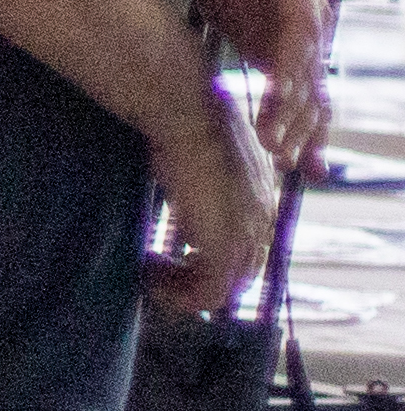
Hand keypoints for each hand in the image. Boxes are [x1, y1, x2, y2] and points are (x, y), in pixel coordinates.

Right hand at [151, 87, 284, 322]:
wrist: (189, 116)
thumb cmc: (186, 124)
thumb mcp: (202, 155)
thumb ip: (203, 180)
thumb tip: (181, 189)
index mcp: (261, 199)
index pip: (249, 250)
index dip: (208, 262)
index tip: (169, 253)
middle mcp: (263, 220)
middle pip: (241, 277)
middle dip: (196, 282)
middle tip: (156, 270)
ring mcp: (248, 234)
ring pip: (226, 291)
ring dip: (183, 290)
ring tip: (149, 271)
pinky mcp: (226, 244)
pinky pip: (208, 294)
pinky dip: (177, 293)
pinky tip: (147, 268)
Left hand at [177, 0, 333, 166]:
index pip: (299, 38)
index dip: (291, 70)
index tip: (276, 100)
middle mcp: (313, 21)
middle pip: (309, 74)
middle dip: (294, 113)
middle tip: (274, 149)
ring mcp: (307, 44)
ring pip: (313, 94)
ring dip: (304, 131)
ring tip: (288, 165)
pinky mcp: (294, 62)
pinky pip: (308, 102)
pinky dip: (311, 133)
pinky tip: (311, 169)